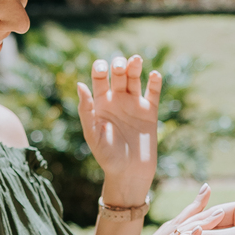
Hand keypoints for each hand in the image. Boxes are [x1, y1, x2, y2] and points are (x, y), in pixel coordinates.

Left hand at [78, 54, 159, 205]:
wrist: (129, 173)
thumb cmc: (107, 157)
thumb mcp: (92, 134)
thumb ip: (86, 110)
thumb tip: (80, 84)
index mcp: (101, 103)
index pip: (100, 79)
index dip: (100, 69)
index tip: (102, 69)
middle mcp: (117, 100)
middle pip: (118, 74)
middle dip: (119, 66)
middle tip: (119, 68)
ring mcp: (134, 105)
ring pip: (135, 79)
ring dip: (135, 67)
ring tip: (136, 60)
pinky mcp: (150, 112)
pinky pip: (153, 93)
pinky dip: (155, 82)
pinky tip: (154, 75)